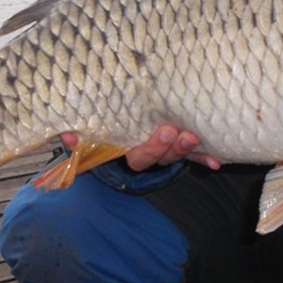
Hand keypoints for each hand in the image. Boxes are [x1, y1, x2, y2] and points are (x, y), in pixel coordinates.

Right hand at [59, 125, 221, 171]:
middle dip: (171, 147)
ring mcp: (162, 152)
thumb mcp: (90, 132)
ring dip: (187, 149)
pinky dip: (204, 158)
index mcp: (127, 150)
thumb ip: (79, 136)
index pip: (138, 156)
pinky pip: (192, 155)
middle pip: (159, 157)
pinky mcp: (176, 146)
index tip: (164, 131)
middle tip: (179, 131)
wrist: (117, 121)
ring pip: (175, 154)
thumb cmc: (105, 123)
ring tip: (195, 136)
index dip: (151, 148)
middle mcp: (146, 155)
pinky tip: (217, 161)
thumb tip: (66, 134)